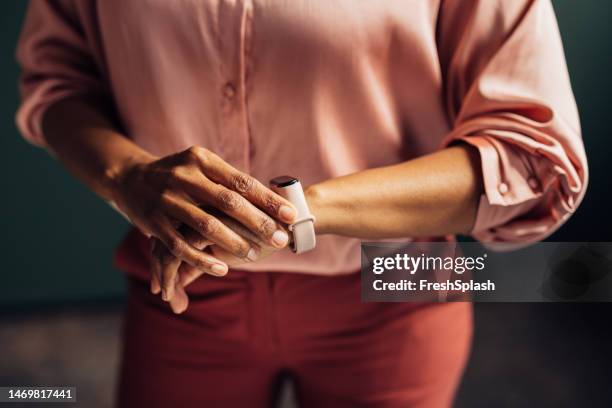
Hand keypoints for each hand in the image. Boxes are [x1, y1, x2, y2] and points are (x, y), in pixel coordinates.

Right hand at [109, 146, 296, 299]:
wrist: (128, 178)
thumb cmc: (178, 175)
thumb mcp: (201, 167)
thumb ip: (228, 181)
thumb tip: (272, 198)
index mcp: (201, 160)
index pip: (241, 181)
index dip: (267, 199)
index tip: (290, 214)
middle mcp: (184, 176)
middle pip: (228, 202)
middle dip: (258, 223)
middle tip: (281, 239)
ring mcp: (167, 199)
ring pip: (206, 225)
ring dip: (233, 243)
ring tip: (255, 255)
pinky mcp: (153, 222)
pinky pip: (182, 245)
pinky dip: (203, 259)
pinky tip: (222, 269)